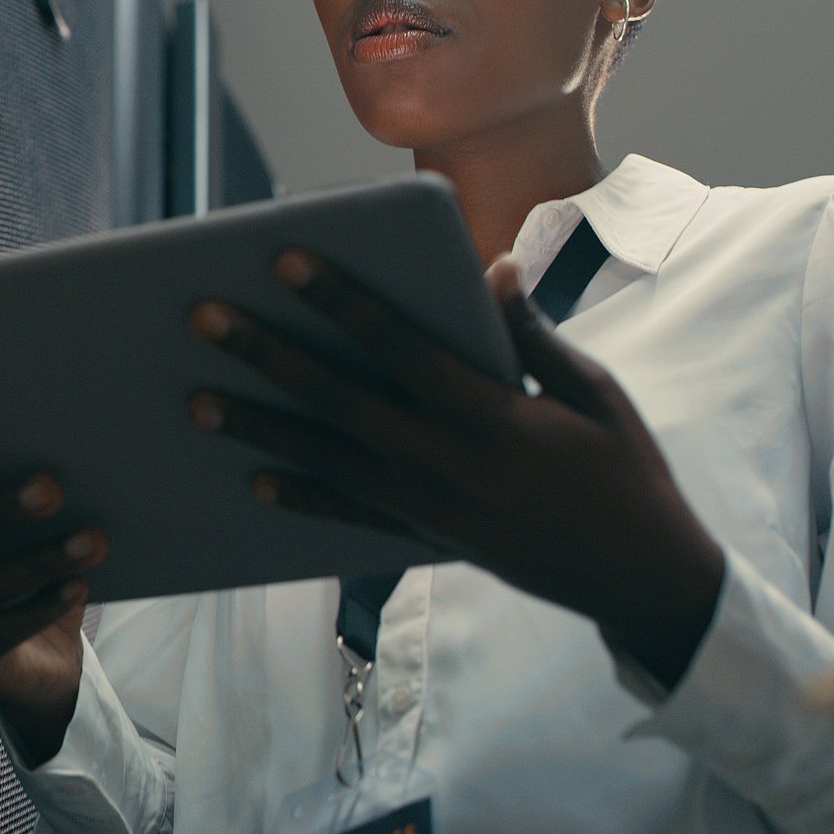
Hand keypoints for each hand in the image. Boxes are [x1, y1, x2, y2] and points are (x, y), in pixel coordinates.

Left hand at [189, 251, 724, 687]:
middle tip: (202, 316)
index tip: (284, 256)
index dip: (338, 297)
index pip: (396, 342)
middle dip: (264, 352)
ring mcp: (427, 504)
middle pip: (335, 397)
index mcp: (489, 411)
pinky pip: (348, 515)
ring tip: (194, 402)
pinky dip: (299, 498)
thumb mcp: (592, 392)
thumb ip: (531, 334)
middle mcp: (444, 459)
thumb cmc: (624, 470)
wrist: (639, 577)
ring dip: (256, 426)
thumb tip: (492, 267)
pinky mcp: (424, 536)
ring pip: (324, 457)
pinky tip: (253, 479)